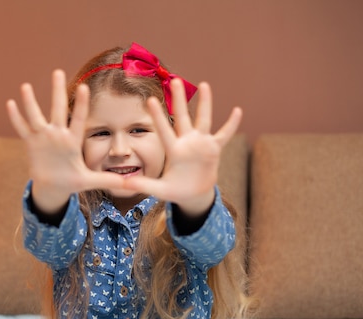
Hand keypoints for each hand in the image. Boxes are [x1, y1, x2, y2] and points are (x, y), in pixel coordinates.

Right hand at [6, 70, 124, 215]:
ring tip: (26, 85)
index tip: (84, 86)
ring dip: (30, 102)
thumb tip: (130, 184)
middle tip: (58, 71)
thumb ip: (107, 179)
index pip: (78, 119)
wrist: (54, 186)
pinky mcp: (31, 143)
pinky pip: (22, 129)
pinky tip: (10, 103)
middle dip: (57, 91)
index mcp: (72, 141)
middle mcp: (58, 135)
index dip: (81, 105)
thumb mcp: (89, 181)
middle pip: (57, 109)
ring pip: (36, 116)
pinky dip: (15, 118)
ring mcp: (43, 137)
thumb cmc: (72, 181)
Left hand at [124, 78, 242, 216]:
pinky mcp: (214, 149)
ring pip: (204, 119)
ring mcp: (201, 144)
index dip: (158, 116)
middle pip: (183, 117)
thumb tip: (124, 184)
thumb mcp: (160, 189)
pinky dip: (231, 124)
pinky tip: (238, 110)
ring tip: (204, 84)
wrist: (193, 194)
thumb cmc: (175, 190)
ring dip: (205, 103)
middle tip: (175, 80)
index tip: (150, 99)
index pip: (164, 130)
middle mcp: (186, 142)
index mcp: (173, 150)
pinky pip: (224, 134)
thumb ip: (144, 185)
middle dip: (180, 100)